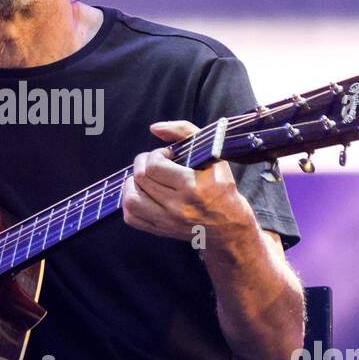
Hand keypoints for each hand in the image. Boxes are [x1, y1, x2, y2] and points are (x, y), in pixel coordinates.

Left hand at [121, 120, 255, 245]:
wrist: (229, 227)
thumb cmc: (221, 186)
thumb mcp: (212, 153)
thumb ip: (183, 131)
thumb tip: (154, 128)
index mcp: (192, 186)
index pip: (154, 166)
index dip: (155, 154)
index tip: (167, 155)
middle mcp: (178, 206)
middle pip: (141, 179)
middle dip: (142, 163)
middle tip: (154, 162)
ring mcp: (167, 221)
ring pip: (131, 199)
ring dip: (132, 183)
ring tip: (144, 178)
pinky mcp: (161, 231)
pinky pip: (131, 218)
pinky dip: (129, 203)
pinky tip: (142, 194)